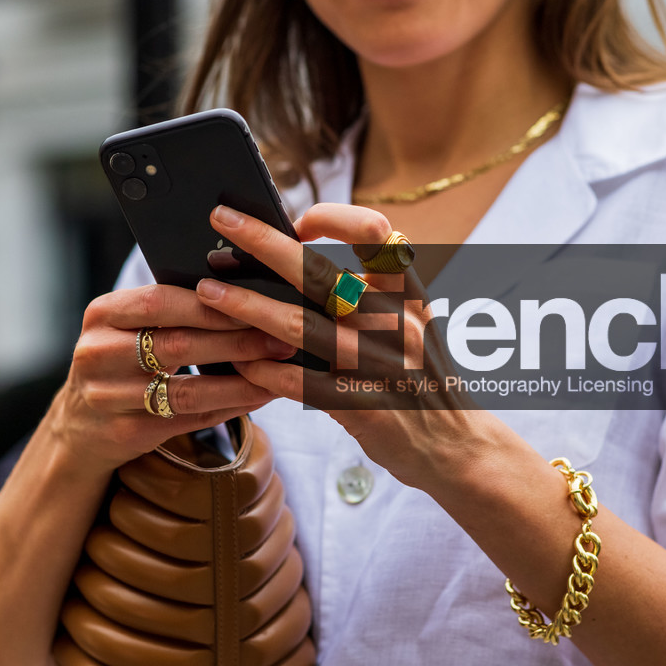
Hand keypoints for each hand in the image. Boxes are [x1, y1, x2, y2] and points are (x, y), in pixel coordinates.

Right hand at [57, 283, 293, 470]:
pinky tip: (258, 396)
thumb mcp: (127, 326)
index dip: (211, 305)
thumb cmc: (121, 360)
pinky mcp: (125, 434)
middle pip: (177, 345)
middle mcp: (97, 354)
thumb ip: (170, 308)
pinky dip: (228, 407)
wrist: (80, 424)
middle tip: (280, 338)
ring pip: (186, 390)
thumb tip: (244, 291)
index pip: (160, 302)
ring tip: (277, 372)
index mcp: (102, 314)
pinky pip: (188, 419)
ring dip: (240, 382)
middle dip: (236, 341)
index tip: (257, 302)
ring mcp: (108, 398)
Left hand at [194, 202, 492, 489]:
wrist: (458, 447)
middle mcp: (396, 323)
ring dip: (246, 305)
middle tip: (220, 218)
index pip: (376, 233)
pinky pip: (299, 382)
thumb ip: (369, 293)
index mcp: (409, 294)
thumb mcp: (411, 323)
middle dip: (263, 242)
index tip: (297, 220)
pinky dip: (262, 369)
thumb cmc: (421, 377)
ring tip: (207, 291)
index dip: (331, 218)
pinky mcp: (360, 408)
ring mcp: (379, 366)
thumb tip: (299, 259)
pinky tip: (236, 360)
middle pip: (321, 272)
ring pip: (300, 325)